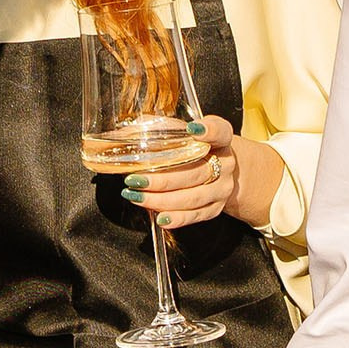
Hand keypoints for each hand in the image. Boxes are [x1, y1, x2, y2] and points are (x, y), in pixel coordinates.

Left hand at [128, 113, 284, 231]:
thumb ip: (159, 129)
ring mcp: (222, 188)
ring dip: (161, 199)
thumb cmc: (194, 148)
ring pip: (193, 197)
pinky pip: (196, 215)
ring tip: (136, 196)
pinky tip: (160, 217)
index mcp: (220, 139)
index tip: (192, 130)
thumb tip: (122, 134)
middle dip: (162, 179)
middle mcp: (225, 164)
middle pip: (196, 172)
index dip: (208, 130)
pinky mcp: (216, 207)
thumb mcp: (182, 133)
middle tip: (134, 179)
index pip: (220, 132)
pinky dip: (177, 218)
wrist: (219, 168)